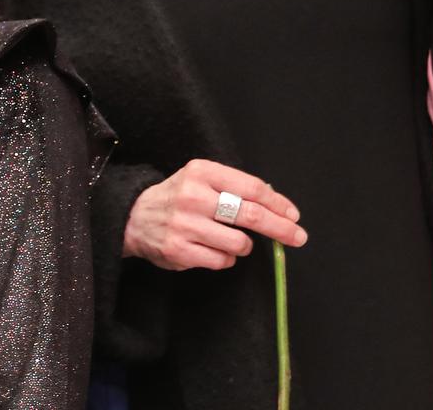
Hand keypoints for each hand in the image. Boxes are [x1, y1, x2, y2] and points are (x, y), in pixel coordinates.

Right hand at [122, 158, 305, 270]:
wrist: (134, 217)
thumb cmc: (179, 197)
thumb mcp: (201, 178)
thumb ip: (234, 187)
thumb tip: (276, 203)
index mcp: (202, 172)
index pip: (251, 188)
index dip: (277, 203)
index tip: (293, 215)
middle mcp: (193, 196)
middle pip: (250, 214)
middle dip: (280, 228)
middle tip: (298, 237)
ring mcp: (185, 225)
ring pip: (239, 242)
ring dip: (245, 245)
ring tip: (234, 240)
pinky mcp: (179, 250)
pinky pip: (222, 260)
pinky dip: (226, 258)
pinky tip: (215, 249)